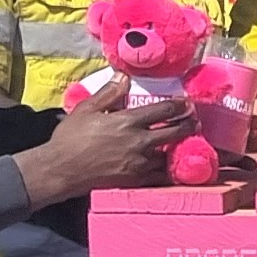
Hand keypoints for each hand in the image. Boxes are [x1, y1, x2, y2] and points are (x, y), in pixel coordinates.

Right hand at [18, 83, 199, 203]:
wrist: (61, 170)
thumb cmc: (70, 138)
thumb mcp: (86, 109)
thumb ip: (109, 93)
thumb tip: (123, 76)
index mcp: (128, 121)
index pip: (164, 110)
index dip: (180, 105)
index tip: (187, 103)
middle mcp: (139, 142)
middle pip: (175, 131)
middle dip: (188, 124)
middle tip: (195, 120)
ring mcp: (140, 163)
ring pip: (169, 153)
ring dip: (179, 146)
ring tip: (185, 140)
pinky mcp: (137, 180)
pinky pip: (161, 174)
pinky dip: (169, 167)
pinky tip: (172, 163)